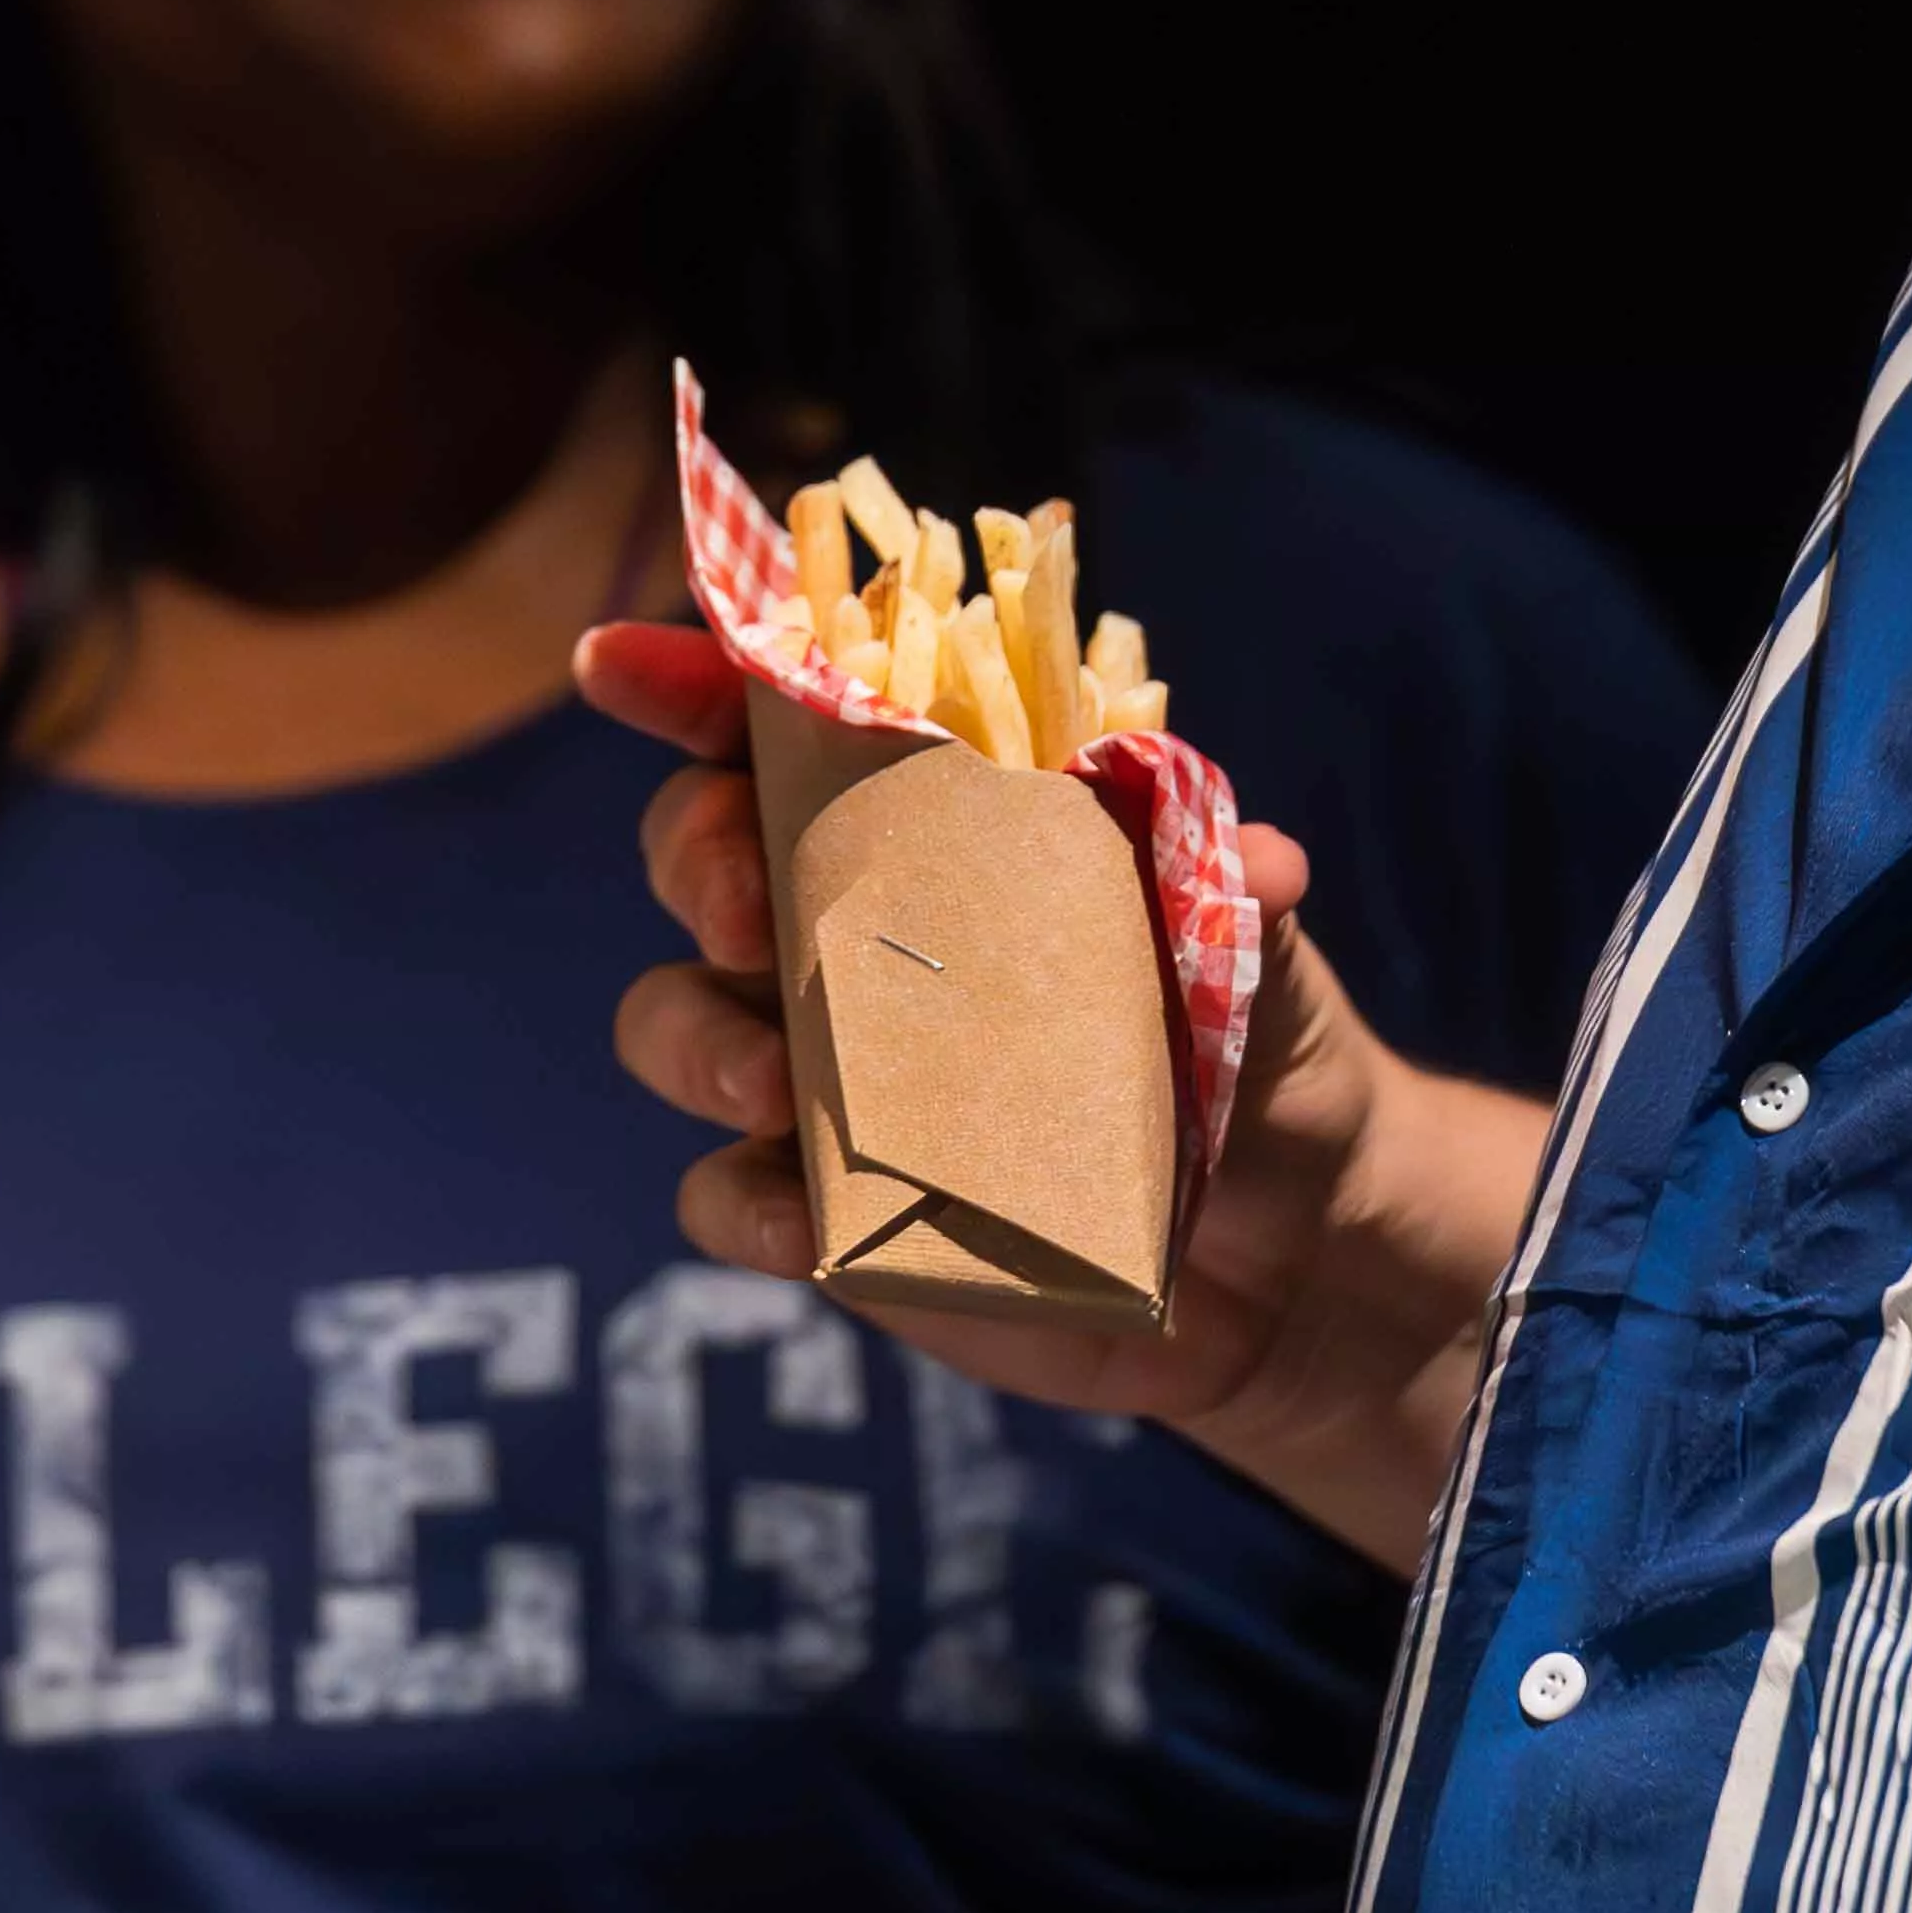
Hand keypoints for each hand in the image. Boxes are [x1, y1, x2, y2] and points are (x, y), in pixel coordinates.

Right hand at [567, 621, 1541, 1574]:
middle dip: (695, 853)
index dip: (692, 682)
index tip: (620, 666)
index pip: (791, 724)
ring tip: (768, 1080)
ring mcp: (824, 1070)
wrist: (1292, 1246)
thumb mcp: (1258, 949)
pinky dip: (744, 1200)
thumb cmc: (1254, 1044)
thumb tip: (1264, 863)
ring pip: (673, 1017)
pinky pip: (722, 1196)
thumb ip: (1238, 890)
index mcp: (935, 824)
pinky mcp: (827, 1210)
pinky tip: (805, 1218)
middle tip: (751, 899)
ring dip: (695, 1034)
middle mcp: (851, 928)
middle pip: (699, 848)